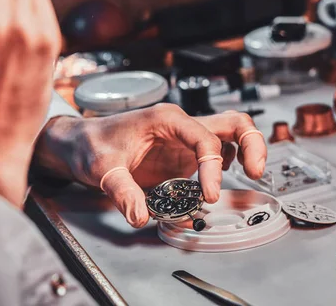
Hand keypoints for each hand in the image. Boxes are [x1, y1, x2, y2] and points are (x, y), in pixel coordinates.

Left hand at [36, 105, 266, 226]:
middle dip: (252, 144)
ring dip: (245, 152)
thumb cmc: (89, 144)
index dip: (213, 166)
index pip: (203, 138)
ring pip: (228, 135)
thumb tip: (140, 216)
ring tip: (251, 178)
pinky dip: (226, 166)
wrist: (78, 142)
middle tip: (256, 173)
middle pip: (231, 123)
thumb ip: (121, 191)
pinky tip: (218, 183)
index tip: (209, 194)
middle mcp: (179, 125)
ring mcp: (182, 140)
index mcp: (165, 119)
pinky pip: (214, 154)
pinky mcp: (180, 155)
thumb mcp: (100, 168)